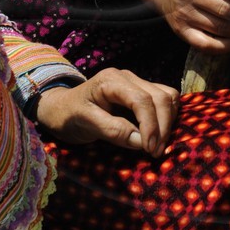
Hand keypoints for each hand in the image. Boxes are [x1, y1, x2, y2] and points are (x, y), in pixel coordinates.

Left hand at [33, 70, 178, 156]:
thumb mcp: (85, 123)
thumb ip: (112, 130)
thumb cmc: (69, 115)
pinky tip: (159, 134)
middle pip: (160, 97)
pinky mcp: (142, 91)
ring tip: (157, 146)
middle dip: (162, 127)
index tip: (149, 149)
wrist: (62, 109)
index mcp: (111, 80)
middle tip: (155, 152)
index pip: (141, 100)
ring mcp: (137, 82)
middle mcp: (127, 77)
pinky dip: (168, 117)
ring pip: (168, 97)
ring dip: (168, 122)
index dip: (150, 125)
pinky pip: (165, 100)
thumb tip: (141, 142)